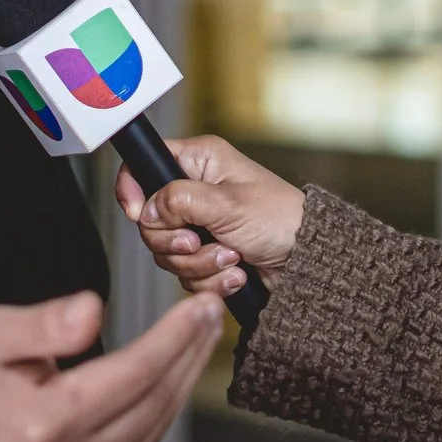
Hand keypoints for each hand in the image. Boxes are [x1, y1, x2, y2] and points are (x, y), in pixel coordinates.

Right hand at [0, 289, 221, 441]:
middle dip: (190, 352)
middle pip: (153, 400)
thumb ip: (44, 323)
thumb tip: (91, 309)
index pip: (132, 373)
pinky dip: (165, 407)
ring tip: (202, 336)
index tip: (199, 306)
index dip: (173, 337)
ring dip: (185, 378)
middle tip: (212, 313)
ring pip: (156, 425)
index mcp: (44, 424)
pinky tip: (176, 374)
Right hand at [114, 135, 305, 299]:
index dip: (134, 190)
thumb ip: (179, 201)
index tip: (139, 214)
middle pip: (150, 221)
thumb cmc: (281, 220)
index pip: (145, 164)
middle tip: (201, 241)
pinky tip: (237, 273)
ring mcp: (200, 225)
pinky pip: (186, 274)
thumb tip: (146, 209)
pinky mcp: (207, 254)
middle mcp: (196, 191)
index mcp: (200, 162)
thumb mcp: (227, 204)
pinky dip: (211, 279)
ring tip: (232, 257)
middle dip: (178, 242)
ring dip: (200, 263)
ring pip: (168, 253)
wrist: (307, 261)